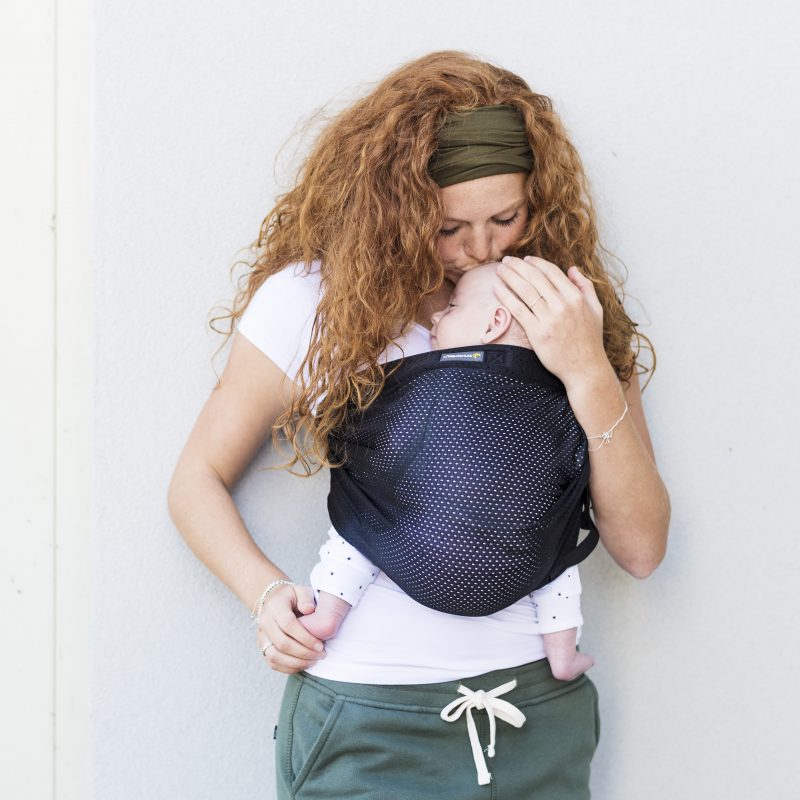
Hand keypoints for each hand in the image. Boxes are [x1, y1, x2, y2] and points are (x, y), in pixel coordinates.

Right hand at [256, 583, 325, 673]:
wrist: (274, 600)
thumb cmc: (292, 597)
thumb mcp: (301, 591)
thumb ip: (306, 597)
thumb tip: (309, 610)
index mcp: (275, 607)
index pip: (288, 625)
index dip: (305, 638)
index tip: (320, 645)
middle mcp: (264, 622)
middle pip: (282, 643)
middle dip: (304, 653)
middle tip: (321, 655)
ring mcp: (261, 636)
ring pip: (274, 656)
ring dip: (296, 663)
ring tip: (313, 661)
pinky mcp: (262, 646)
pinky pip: (272, 662)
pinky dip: (288, 667)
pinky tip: (303, 664)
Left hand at [495, 255, 608, 390]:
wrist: (584, 368)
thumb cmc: (590, 340)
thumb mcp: (596, 309)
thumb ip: (586, 286)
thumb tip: (571, 268)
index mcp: (576, 297)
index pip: (552, 272)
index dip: (536, 263)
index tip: (525, 259)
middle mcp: (562, 305)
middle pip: (535, 278)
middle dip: (518, 266)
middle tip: (506, 260)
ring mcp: (549, 319)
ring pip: (525, 291)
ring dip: (509, 277)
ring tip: (499, 270)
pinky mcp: (537, 333)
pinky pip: (518, 310)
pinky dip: (506, 297)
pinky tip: (497, 288)